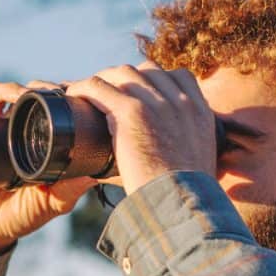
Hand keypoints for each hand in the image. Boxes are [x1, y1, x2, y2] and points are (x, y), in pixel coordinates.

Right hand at [0, 80, 97, 262]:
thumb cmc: (20, 215)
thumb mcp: (54, 202)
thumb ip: (72, 188)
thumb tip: (100, 172)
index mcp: (50, 144)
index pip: (67, 112)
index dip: (79, 101)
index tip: (93, 101)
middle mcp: (28, 130)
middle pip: (46, 97)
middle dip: (60, 90)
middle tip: (72, 94)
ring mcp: (6, 126)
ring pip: (23, 92)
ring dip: (36, 87)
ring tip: (49, 93)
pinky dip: (4, 92)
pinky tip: (17, 97)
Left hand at [64, 61, 216, 194]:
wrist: (181, 204)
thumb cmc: (186, 196)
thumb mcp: (200, 162)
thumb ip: (188, 148)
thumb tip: (173, 159)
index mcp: (200, 111)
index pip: (179, 76)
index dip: (156, 81)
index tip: (141, 93)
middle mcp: (180, 101)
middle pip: (146, 71)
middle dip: (126, 79)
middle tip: (109, 94)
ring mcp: (155, 103)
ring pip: (120, 74)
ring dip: (104, 81)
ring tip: (89, 94)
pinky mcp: (130, 111)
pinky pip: (99, 88)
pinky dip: (83, 89)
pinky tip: (74, 96)